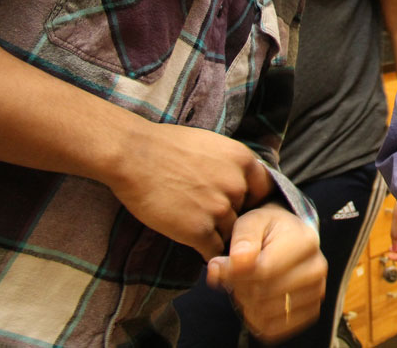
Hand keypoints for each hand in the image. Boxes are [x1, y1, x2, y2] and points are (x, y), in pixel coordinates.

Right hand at [106, 125, 271, 259]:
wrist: (133, 155)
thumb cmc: (166, 146)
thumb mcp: (213, 144)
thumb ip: (232, 164)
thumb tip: (242, 178)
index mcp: (244, 161)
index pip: (264, 189)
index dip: (251, 198)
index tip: (238, 203)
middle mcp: (237, 185)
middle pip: (244, 212)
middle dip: (229, 215)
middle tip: (208, 214)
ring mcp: (219, 209)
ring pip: (229, 232)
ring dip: (217, 234)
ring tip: (197, 229)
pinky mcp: (198, 231)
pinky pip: (213, 250)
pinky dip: (208, 252)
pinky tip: (196, 246)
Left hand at [206, 204, 327, 342]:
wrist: (289, 237)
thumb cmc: (269, 229)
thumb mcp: (252, 222)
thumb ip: (242, 240)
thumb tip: (234, 263)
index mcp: (305, 242)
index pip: (264, 270)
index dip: (234, 273)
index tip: (219, 266)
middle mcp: (316, 268)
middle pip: (264, 293)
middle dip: (239, 286)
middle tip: (233, 275)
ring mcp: (316, 291)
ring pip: (267, 313)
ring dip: (246, 303)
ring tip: (245, 285)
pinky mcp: (310, 310)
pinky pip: (274, 328)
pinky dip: (256, 320)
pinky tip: (253, 302)